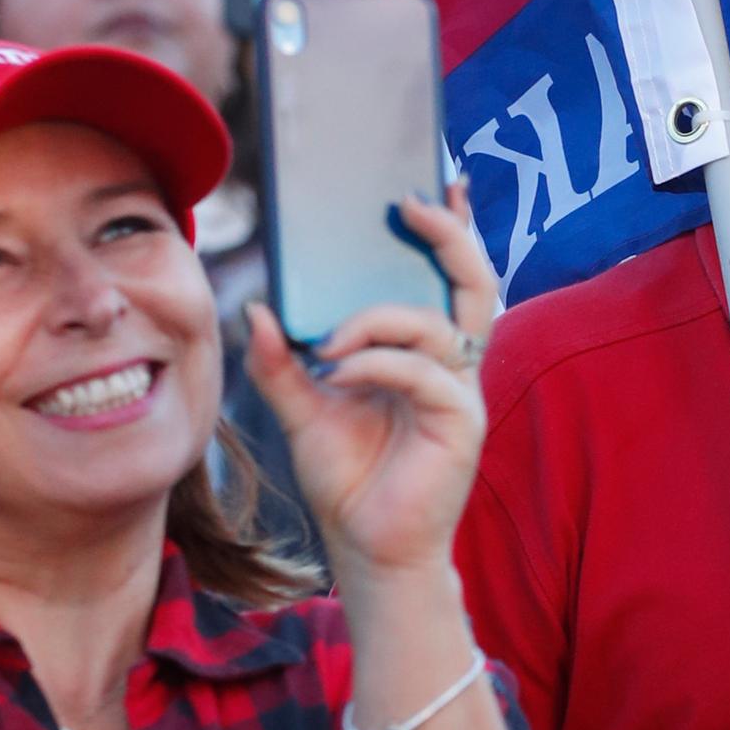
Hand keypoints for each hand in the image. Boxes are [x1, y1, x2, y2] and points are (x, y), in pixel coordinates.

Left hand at [243, 181, 495, 582]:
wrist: (366, 549)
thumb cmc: (346, 478)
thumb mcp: (302, 409)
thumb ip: (281, 361)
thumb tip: (255, 308)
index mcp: (424, 351)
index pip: (448, 277)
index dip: (452, 228)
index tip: (437, 180)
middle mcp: (452, 363)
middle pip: (474, 282)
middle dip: (448, 236)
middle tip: (409, 204)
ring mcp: (461, 392)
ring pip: (439, 323)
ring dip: (378, 317)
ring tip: (328, 338)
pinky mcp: (461, 422)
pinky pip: (423, 372)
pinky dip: (376, 363)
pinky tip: (338, 372)